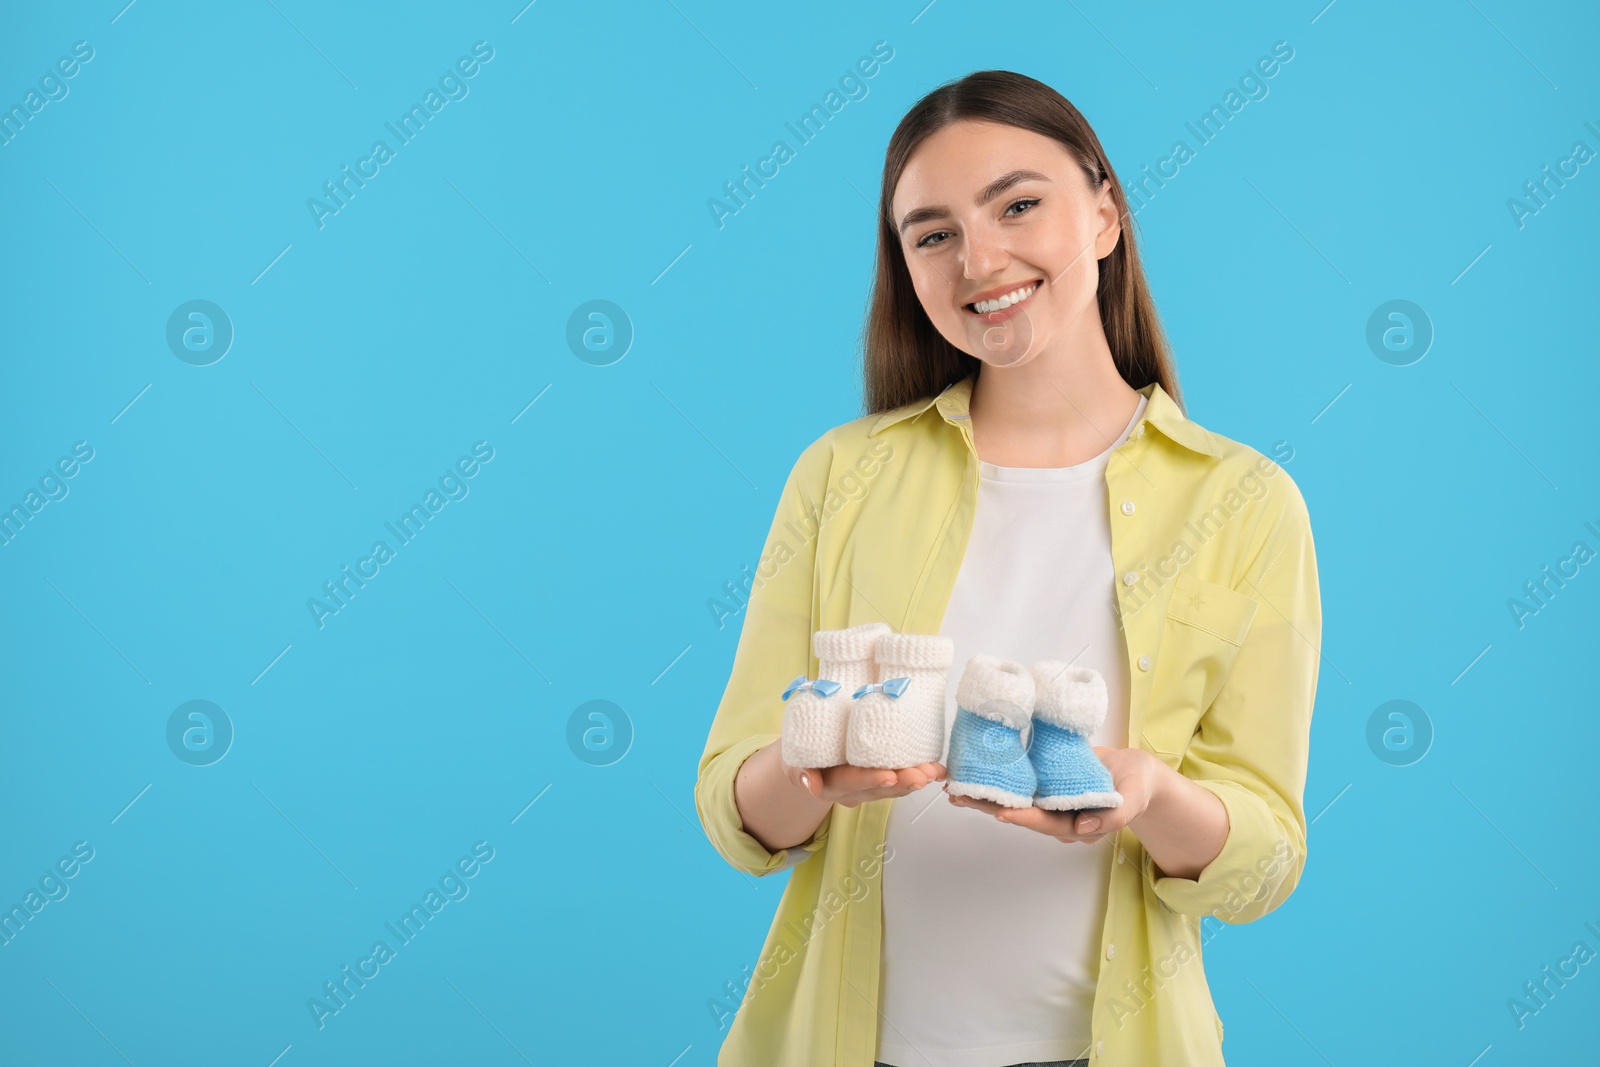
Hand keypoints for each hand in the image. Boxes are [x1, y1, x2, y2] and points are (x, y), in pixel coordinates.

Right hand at [780, 754, 945, 809]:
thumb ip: (801, 771)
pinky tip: (938, 769)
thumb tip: (811, 784)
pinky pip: (901, 781)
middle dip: (903, 782)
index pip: (852, 781)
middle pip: (880, 788)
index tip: (889, 774)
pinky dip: (920, 775)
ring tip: (935, 771)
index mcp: (832, 784)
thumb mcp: (792, 760)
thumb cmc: (801, 754)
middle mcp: (853, 791)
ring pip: (895, 787)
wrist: (804, 762)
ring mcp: (868, 787)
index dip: (870, 778)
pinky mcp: (881, 780)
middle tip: (922, 775)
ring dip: (916, 780)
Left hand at [946, 746, 1159, 842]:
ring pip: (1014, 799)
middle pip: (1020, 813)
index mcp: (1077, 826)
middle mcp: (1058, 817)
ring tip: (956, 785)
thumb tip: (1083, 828)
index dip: (1024, 817)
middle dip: (989, 805)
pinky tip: (975, 771)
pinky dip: (997, 777)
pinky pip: (1020, 783)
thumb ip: (1113, 816)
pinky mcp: (1045, 783)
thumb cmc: (1137, 787)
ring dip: (985, 793)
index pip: (1046, 823)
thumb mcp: (1133, 799)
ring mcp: (1050, 801)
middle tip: (960, 796)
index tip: (1001, 811)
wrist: (1136, 772)